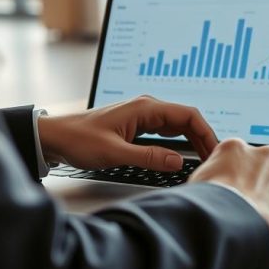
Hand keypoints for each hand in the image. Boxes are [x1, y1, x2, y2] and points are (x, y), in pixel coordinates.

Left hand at [37, 96, 218, 171]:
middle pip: (186, 119)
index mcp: (146, 108)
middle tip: (212, 160)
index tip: (214, 151)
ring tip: (201, 159)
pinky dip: (177, 142)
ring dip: (191, 141)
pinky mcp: (137, 125)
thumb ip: (148, 158)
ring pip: (177, 126)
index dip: (206, 133)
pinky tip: (181, 155)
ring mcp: (142, 115)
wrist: (54, 137)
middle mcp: (147, 107)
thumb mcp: (114, 154)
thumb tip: (178, 162)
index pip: (188, 115)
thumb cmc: (79, 141)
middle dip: (202, 138)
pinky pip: (165, 131)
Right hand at [190, 139, 268, 245]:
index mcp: (239, 148)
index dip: (244, 169)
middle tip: (257, 195)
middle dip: (268, 176)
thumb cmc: (206, 203)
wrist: (225, 222)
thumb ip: (213, 171)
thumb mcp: (198, 178)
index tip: (241, 181)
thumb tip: (214, 178)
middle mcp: (267, 156)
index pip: (245, 153)